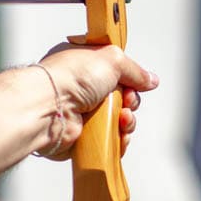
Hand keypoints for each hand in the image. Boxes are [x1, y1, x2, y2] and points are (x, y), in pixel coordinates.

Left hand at [38, 43, 158, 158]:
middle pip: (120, 98)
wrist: (50, 108)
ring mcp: (81, 114)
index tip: (134, 82)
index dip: (128, 78)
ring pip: (117, 121)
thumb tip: (150, 79)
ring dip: (127, 121)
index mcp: (83, 66)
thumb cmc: (69, 78)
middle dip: (130, 101)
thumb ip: (134, 69)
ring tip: (122, 118)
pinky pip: (110, 141)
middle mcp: (81, 90)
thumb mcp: (111, 59)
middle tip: (127, 100)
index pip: (114, 72)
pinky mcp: (82, 137)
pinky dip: (119, 140)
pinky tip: (119, 133)